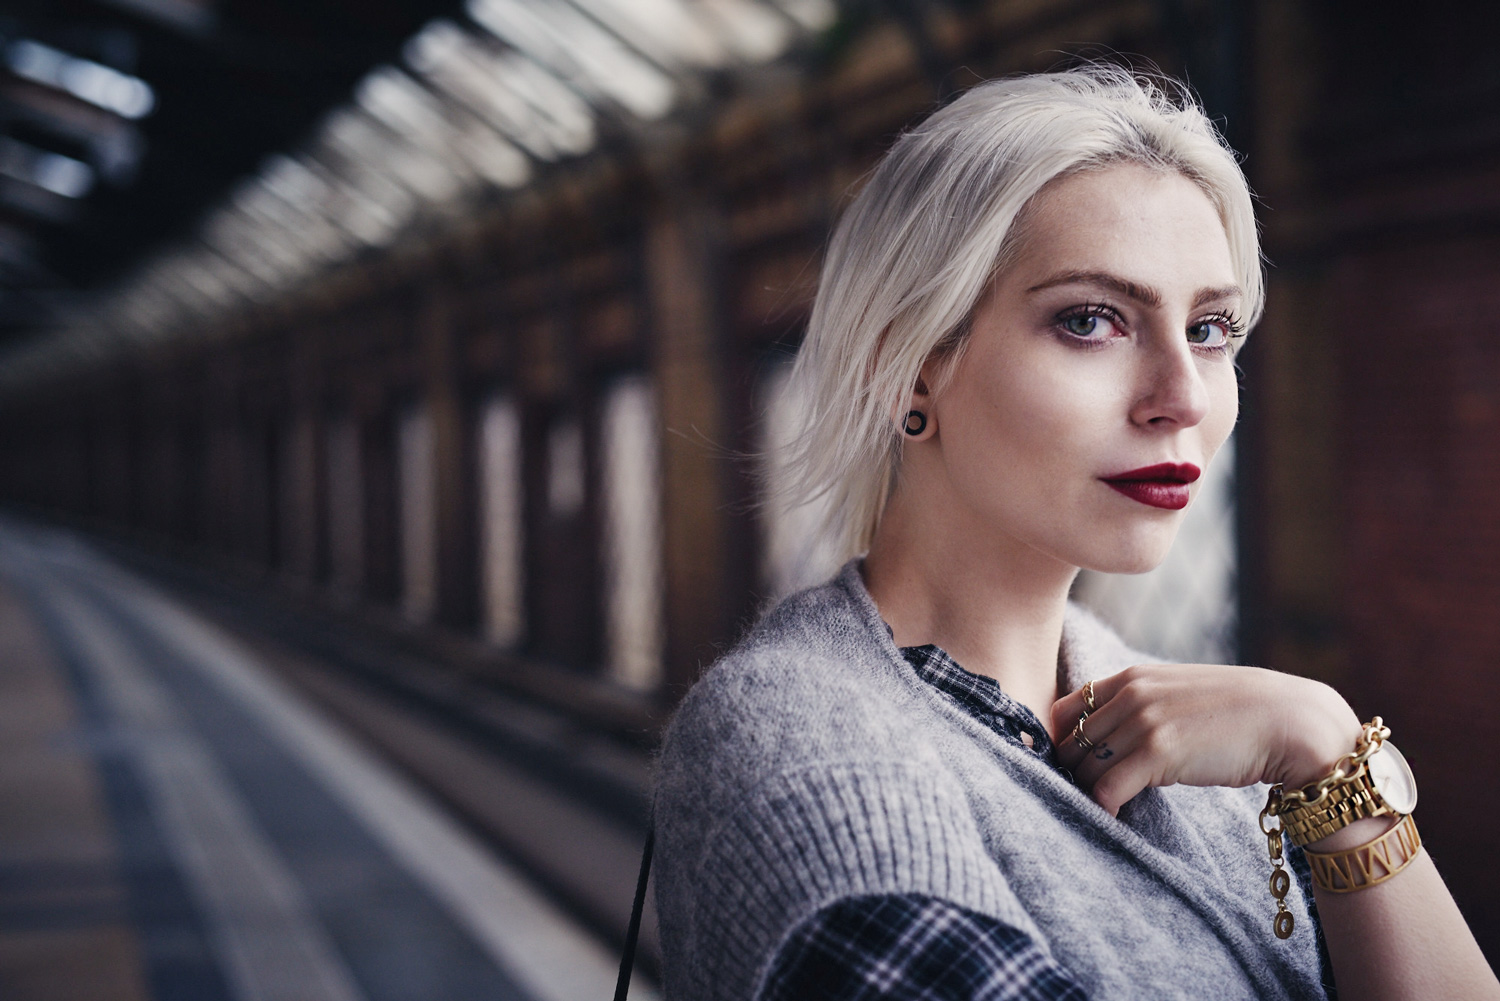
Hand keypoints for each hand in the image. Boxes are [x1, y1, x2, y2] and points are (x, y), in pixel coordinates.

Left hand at [1051, 663, 1361, 816]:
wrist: (1290, 722)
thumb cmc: (1239, 714)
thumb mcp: (1180, 695)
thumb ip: (1143, 705)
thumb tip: (1113, 735)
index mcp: (1133, 677)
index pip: (1067, 709)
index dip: (1064, 741)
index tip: (1076, 766)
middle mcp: (1132, 694)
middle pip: (1072, 741)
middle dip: (1073, 771)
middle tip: (1084, 795)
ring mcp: (1143, 721)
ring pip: (1084, 764)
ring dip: (1086, 790)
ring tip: (1100, 807)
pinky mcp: (1158, 753)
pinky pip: (1106, 787)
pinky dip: (1103, 806)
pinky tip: (1114, 816)